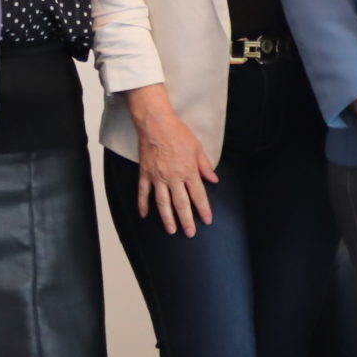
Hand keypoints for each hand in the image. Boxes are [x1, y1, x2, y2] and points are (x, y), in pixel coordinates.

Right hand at [128, 90, 218, 234]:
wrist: (156, 124)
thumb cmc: (178, 134)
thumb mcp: (198, 148)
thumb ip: (205, 166)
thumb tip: (214, 180)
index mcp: (189, 171)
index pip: (198, 195)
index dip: (204, 209)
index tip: (207, 220)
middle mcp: (173, 177)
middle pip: (181, 204)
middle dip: (186, 220)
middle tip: (190, 233)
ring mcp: (157, 177)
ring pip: (163, 202)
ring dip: (167, 218)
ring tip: (171, 230)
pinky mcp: (145, 173)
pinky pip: (143, 192)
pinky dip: (143, 204)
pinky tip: (144, 215)